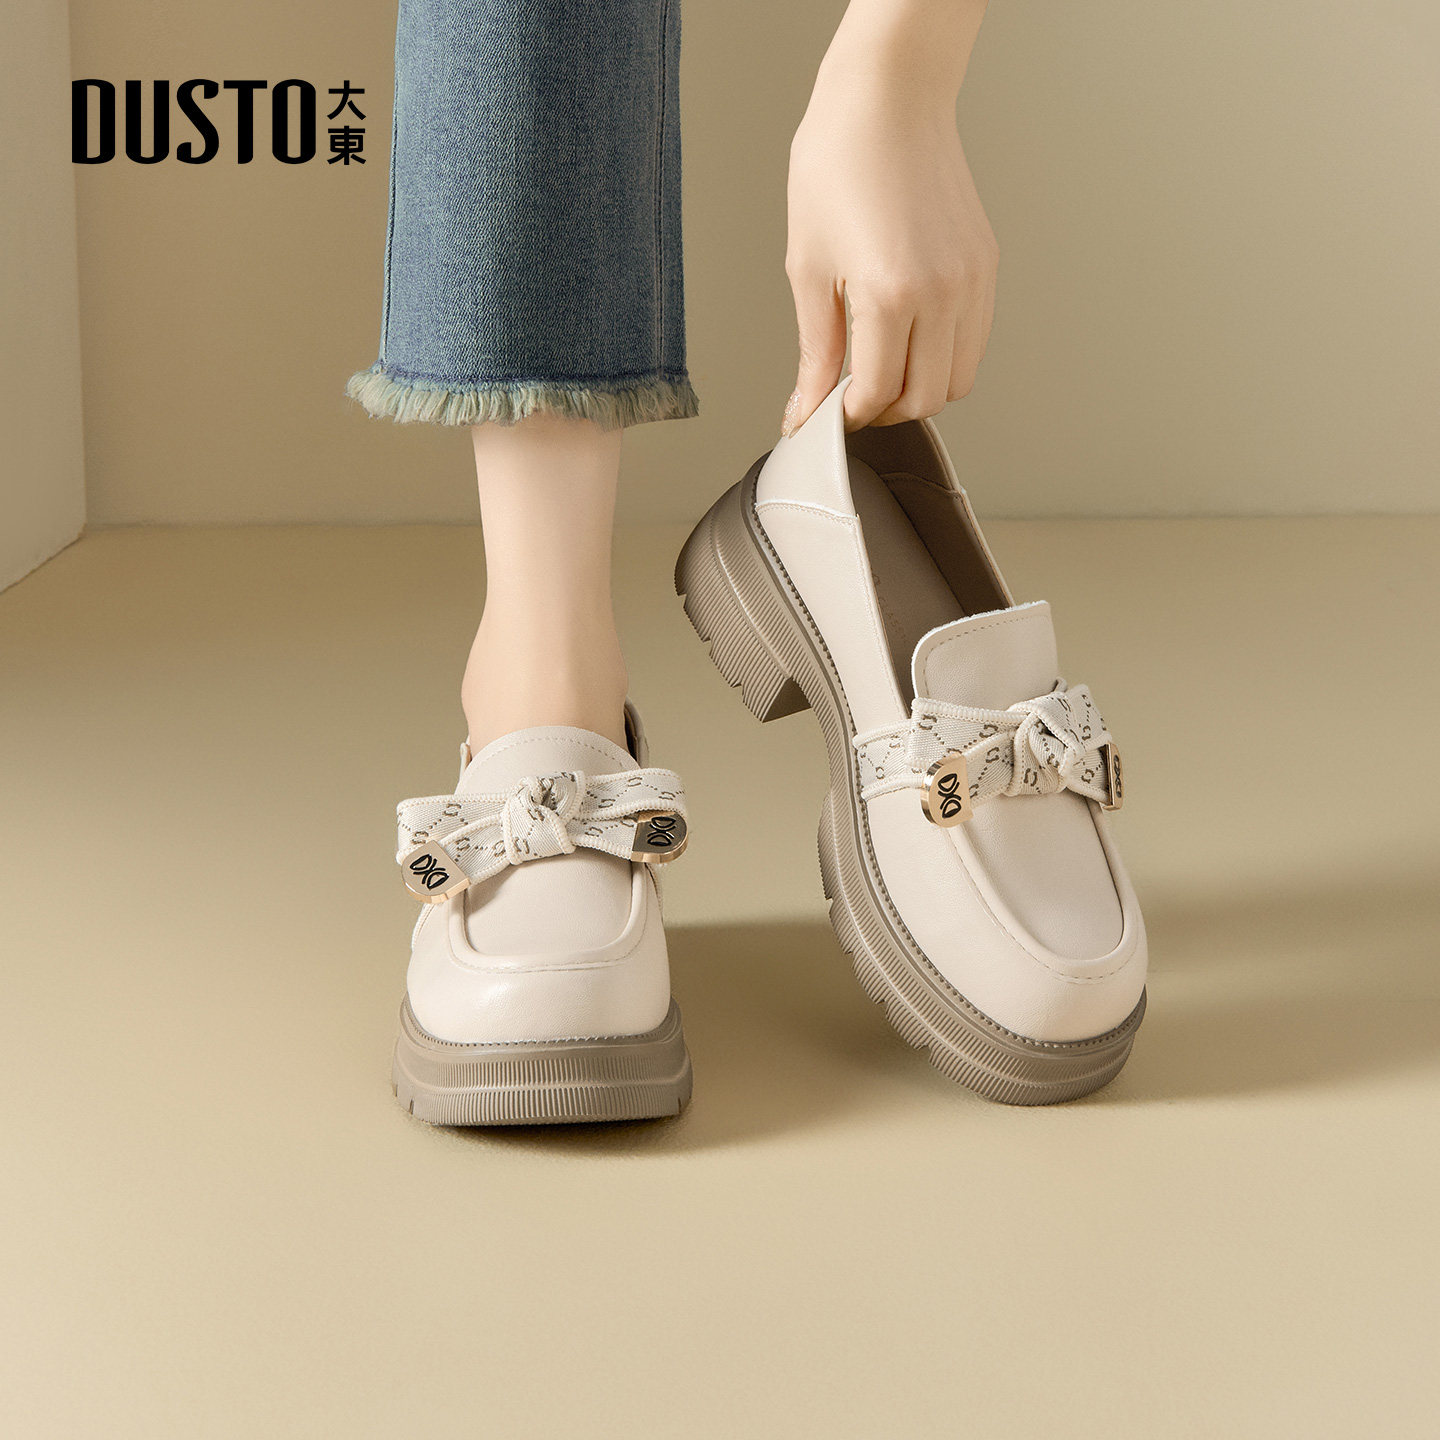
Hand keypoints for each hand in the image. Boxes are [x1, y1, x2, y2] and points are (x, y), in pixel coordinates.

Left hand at [783, 5, 996, 433]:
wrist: (889, 100)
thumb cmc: (840, 164)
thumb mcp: (808, 267)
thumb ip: (815, 351)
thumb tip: (807, 406)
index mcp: (889, 294)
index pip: (877, 394)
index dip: (847, 416)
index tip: (827, 414)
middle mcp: (941, 293)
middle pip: (925, 398)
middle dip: (885, 410)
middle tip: (852, 398)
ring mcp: (971, 281)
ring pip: (958, 379)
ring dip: (919, 389)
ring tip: (882, 369)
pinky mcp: (986, 268)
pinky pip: (974, 342)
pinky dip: (944, 358)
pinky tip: (909, 339)